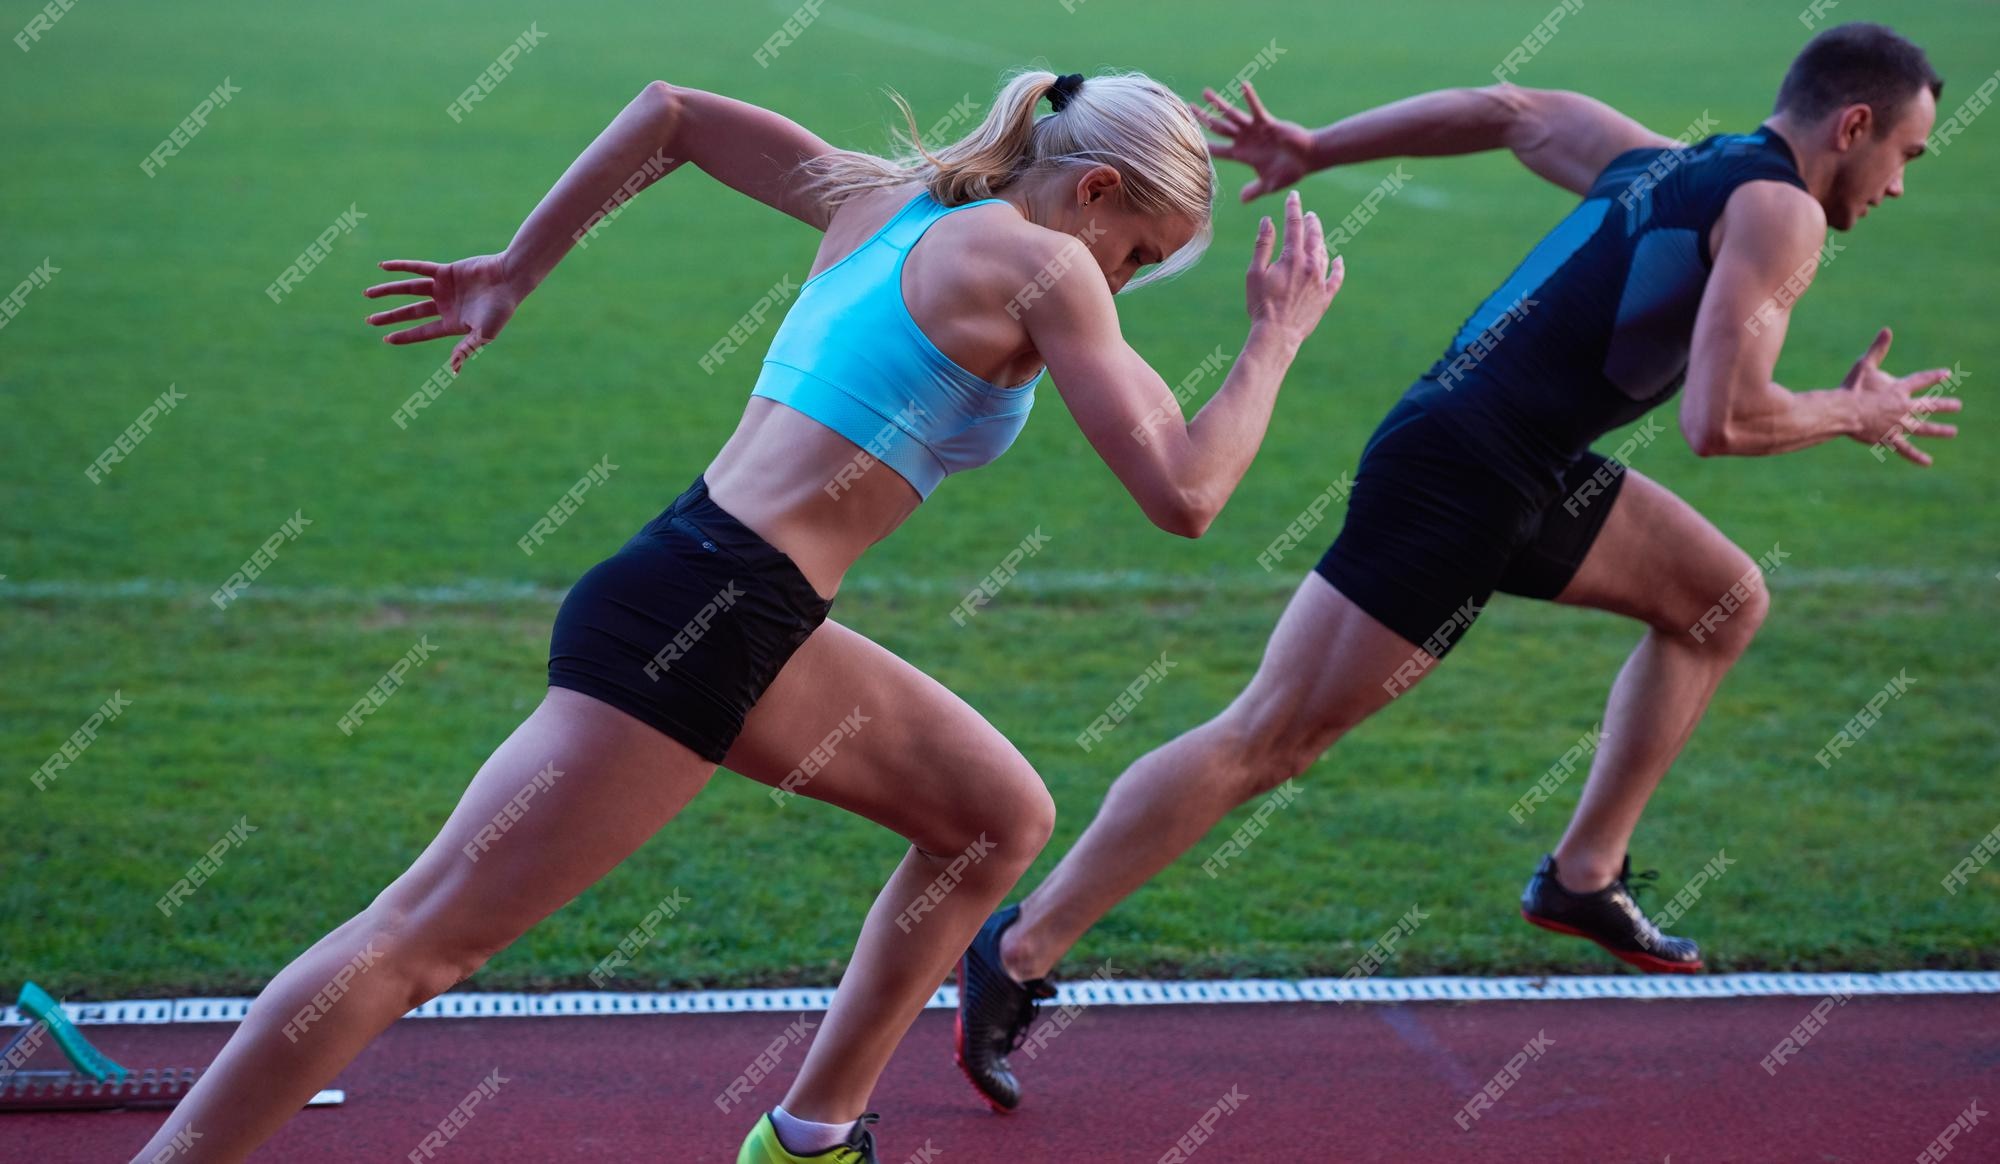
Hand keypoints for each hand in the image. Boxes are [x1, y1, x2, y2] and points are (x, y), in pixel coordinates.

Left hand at [364, 253, 524, 372]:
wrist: (509, 279)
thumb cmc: (500, 310)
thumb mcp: (484, 333)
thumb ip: (466, 348)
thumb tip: (453, 369)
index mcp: (453, 323)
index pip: (423, 331)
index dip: (404, 335)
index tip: (386, 338)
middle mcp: (445, 306)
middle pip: (411, 312)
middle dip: (390, 316)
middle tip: (369, 320)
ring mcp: (444, 288)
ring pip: (409, 289)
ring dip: (388, 291)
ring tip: (367, 294)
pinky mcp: (445, 271)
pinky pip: (419, 268)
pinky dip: (401, 266)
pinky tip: (383, 266)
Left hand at [1190, 82, 1315, 202]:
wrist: (1308, 159)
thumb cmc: (1290, 171)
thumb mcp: (1269, 184)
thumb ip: (1255, 190)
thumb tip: (1241, 199)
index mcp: (1243, 155)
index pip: (1217, 150)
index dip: (1203, 147)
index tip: (1186, 142)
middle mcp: (1245, 140)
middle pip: (1219, 128)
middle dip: (1203, 119)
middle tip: (1188, 108)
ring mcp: (1255, 130)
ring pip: (1232, 116)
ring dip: (1218, 105)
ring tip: (1204, 93)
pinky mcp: (1267, 123)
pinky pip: (1256, 109)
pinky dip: (1250, 98)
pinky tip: (1242, 85)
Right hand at [1244, 189, 1342, 350]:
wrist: (1277, 334)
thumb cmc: (1261, 304)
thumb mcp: (1255, 272)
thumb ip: (1263, 245)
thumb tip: (1267, 221)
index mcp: (1292, 257)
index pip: (1294, 224)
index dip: (1293, 208)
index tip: (1294, 197)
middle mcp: (1311, 265)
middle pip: (1314, 236)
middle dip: (1311, 221)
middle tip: (1309, 213)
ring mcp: (1320, 281)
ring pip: (1324, 253)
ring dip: (1321, 240)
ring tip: (1317, 232)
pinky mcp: (1326, 297)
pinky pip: (1336, 277)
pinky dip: (1338, 267)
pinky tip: (1338, 260)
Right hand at [1841, 327, 1960, 465]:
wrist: (1844, 411)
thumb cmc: (1852, 388)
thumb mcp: (1865, 365)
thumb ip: (1877, 349)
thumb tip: (1887, 330)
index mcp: (1899, 389)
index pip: (1921, 381)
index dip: (1934, 376)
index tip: (1946, 374)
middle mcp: (1904, 407)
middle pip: (1929, 406)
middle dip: (1944, 405)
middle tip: (1957, 406)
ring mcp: (1898, 424)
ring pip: (1924, 428)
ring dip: (1940, 430)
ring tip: (1953, 432)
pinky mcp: (1889, 438)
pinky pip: (1905, 449)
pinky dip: (1916, 456)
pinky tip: (1927, 462)